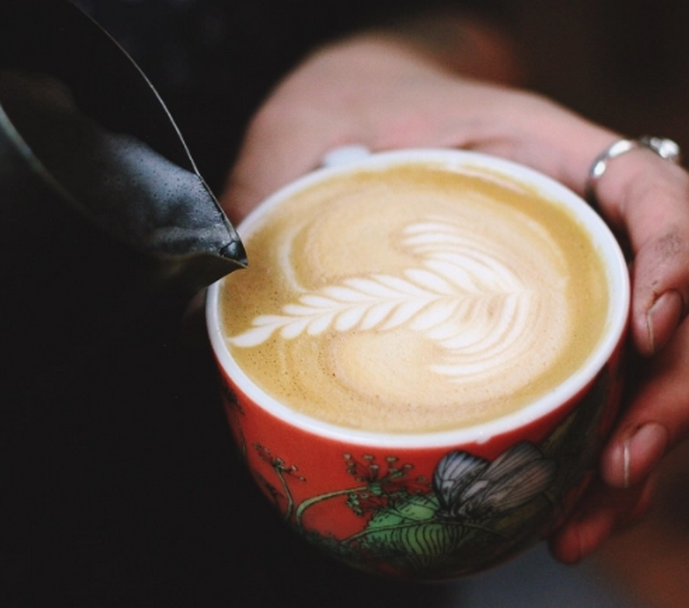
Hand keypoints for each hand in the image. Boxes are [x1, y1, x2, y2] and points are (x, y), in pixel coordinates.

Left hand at [220, 15, 688, 563]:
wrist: (350, 115)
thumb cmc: (339, 118)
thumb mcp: (304, 137)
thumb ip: (269, 197)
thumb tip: (212, 297)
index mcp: (539, 155)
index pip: (647, 194)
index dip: (674, 258)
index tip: (643, 329)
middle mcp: (571, 223)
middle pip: (666, 308)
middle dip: (663, 397)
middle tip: (614, 468)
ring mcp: (561, 282)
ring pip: (636, 368)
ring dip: (629, 454)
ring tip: (580, 526)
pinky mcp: (537, 330)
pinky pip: (586, 391)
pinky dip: (582, 455)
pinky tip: (553, 516)